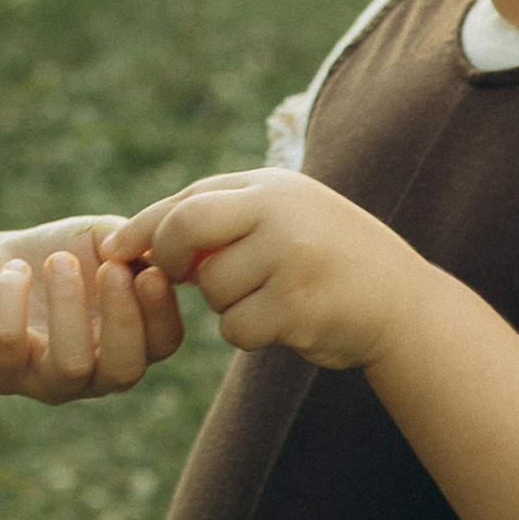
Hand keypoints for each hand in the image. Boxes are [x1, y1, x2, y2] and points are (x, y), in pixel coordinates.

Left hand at [0, 216, 183, 402]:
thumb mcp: (104, 240)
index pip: (162, 344)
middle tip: (111, 268)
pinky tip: (14, 269)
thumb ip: (137, 242)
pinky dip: (11, 300)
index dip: (162, 311)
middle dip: (123, 316)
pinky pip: (7, 346)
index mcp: (127, 342)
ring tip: (58, 261)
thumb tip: (165, 249)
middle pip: (124, 370)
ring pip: (70, 366)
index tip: (148, 270)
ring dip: (69, 306)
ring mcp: (43, 379)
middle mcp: (92, 374)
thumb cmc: (57, 253)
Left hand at [105, 170, 432, 371]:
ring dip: (228, 304)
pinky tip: (286, 323)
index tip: (114, 249)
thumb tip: (148, 241)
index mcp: (273, 186)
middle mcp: (280, 213)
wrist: (405, 305)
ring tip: (274, 297)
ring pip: (213, 288)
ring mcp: (290, 258)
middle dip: (169, 256)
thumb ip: (229, 218)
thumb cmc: (332, 260)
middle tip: (180, 277)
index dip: (146, 226)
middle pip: (185, 228)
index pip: (190, 200)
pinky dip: (249, 333)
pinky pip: (237, 327)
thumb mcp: (287, 218)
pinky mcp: (298, 306)